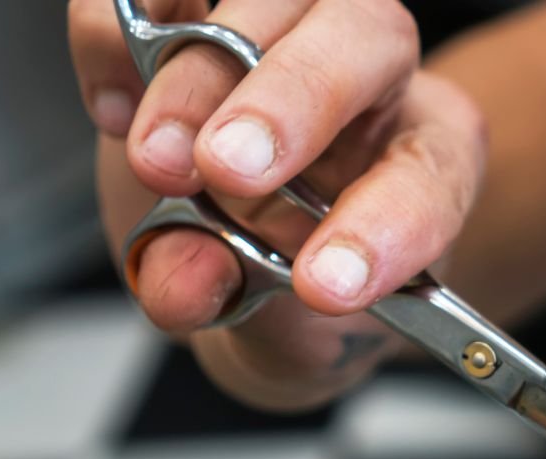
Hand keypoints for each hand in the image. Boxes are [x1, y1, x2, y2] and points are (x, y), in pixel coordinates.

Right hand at [68, 0, 485, 408]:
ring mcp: (285, 28)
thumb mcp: (284, 338)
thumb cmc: (287, 298)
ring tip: (158, 160)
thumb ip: (248, 316)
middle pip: (365, 32)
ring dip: (200, 72)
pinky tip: (113, 110)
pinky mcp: (189, 12)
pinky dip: (117, 28)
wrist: (230, 265)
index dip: (387, 222)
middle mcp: (373, 74)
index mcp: (427, 161)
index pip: (431, 169)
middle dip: (293, 98)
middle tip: (227, 172)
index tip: (322, 284)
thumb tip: (183, 278)